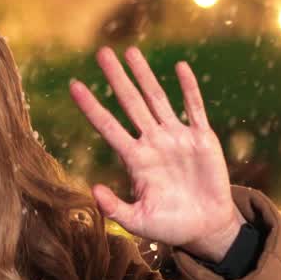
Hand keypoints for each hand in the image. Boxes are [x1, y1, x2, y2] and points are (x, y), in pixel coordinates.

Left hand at [70, 47, 244, 261]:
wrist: (206, 227)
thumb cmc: (171, 226)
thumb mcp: (139, 222)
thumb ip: (115, 209)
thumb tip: (92, 191)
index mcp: (136, 160)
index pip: (108, 127)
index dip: (92, 107)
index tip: (74, 85)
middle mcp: (153, 143)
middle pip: (130, 104)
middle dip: (117, 79)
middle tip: (101, 53)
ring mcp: (177, 138)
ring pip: (157, 99)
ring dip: (145, 76)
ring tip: (131, 51)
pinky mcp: (202, 138)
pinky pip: (194, 107)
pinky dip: (187, 88)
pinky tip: (179, 67)